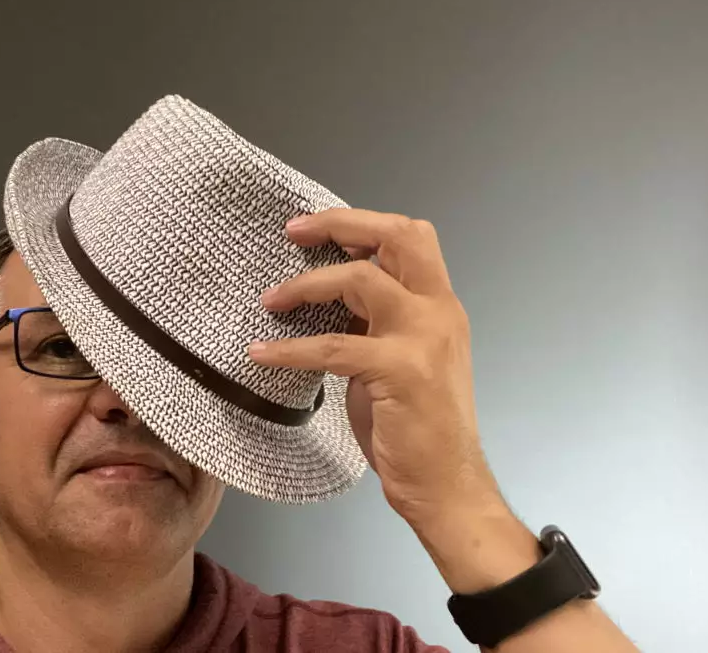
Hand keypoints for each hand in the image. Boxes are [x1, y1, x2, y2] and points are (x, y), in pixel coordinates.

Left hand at [248, 208, 503, 525]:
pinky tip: (261, 354)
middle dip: (340, 224)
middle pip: (397, 236)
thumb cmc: (419, 428)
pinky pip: (331, 346)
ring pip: (359, 280)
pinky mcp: (400, 370)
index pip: (410, 237)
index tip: (316, 230)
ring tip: (269, 300)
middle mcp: (438, 312)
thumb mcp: (400, 360)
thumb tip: (327, 298)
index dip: (362, 223)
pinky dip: (289, 349)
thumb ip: (375, 324)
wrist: (446, 484)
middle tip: (293, 232)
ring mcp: (423, 338)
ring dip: (305, 285)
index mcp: (440, 306)